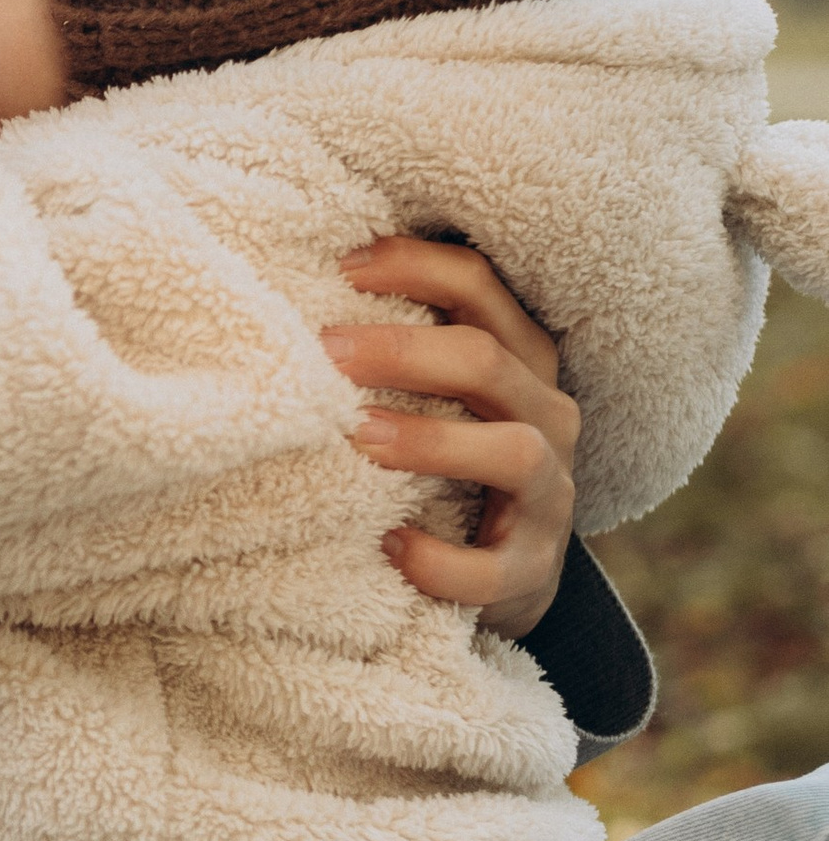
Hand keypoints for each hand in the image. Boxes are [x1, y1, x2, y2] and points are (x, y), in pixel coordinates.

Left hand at [323, 236, 578, 638]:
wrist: (497, 574)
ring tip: (359, 437)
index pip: (480, 287)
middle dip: (403, 352)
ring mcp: (549, 496)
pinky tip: (389, 546)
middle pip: (489, 361)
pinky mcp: (531, 571)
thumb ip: (392, 351)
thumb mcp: (436, 398)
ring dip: (432, 441)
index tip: (339, 269)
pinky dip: (442, 561)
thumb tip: (293, 297)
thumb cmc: (446, 466)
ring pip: (514, 451)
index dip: (414, 266)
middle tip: (325, 354)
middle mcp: (547, 417)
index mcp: (520, 361)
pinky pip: (495, 570)